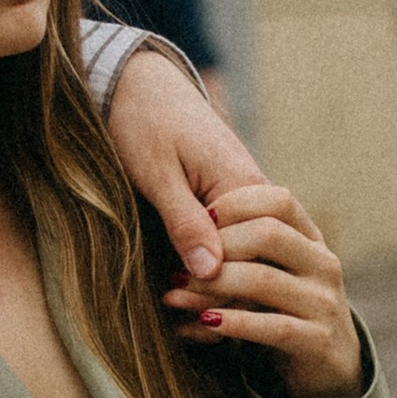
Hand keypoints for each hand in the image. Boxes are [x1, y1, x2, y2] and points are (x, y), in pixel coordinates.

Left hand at [101, 45, 267, 294]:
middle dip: (218, 294)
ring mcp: (247, 201)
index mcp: (243, 182)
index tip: (172, 293)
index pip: (251, 252)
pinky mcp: (229, 205)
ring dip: (217, 293)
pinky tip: (186, 301)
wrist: (138, 83)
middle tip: (170, 307)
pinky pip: (235, 250)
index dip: (217, 282)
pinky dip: (214, 279)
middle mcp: (255, 192)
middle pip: (258, 262)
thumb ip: (184, 220)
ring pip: (250, 261)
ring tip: (175, 314)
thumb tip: (209, 270)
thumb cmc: (142, 122)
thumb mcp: (157, 172)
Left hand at [168, 180, 364, 397]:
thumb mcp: (270, 272)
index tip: (197, 224)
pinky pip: (272, 327)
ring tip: (175, 295)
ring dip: (212, 286)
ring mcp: (324, 302)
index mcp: (311, 238)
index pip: (278, 200)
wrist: (329, 370)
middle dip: (216, 247)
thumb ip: (243, 246)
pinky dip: (233, 323)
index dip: (234, 204)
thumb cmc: (284, 311)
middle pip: (268, 234)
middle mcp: (323, 263)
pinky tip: (203, 322)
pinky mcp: (318, 341)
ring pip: (263, 281)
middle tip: (178, 266)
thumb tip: (190, 233)